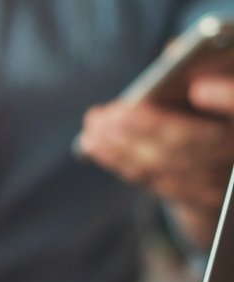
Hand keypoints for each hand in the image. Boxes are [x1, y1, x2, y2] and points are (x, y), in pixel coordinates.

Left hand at [79, 75, 233, 248]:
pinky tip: (95, 145)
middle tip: (109, 115)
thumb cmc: (219, 106)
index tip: (199, 88)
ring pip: (168, 165)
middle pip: (193, 143)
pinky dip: (121, 161)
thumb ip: (208, 64)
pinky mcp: (196, 198)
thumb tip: (172, 50)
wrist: (226, 159)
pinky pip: (154, 180)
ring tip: (94, 127)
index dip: (229, 99)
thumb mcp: (221, 79)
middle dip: (147, 128)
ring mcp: (219, 181)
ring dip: (123, 146)